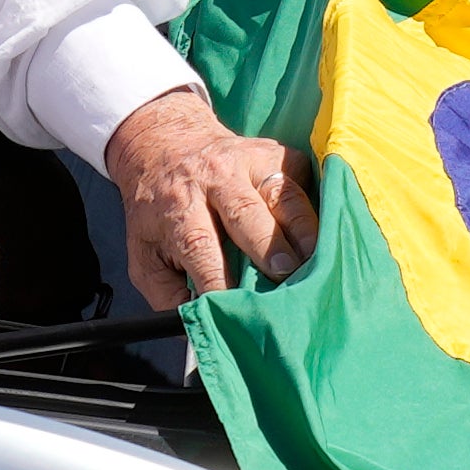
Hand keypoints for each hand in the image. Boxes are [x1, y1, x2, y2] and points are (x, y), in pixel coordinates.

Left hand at [101, 86, 312, 306]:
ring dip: (303, 229)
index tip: (234, 306)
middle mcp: (213, 178)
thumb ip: (165, 293)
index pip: (199, 245)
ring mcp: (249, 161)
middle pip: (245, 213)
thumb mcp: (144, 253)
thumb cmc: (159, 211)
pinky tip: (325, 232)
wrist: (166, 146)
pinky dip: (315, 208)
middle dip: (268, 247)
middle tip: (285, 275)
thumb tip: (197, 324)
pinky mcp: (277, 154)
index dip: (218, 277)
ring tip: (316, 258)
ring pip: (282, 194)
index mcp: (178, 206)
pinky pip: (302, 181)